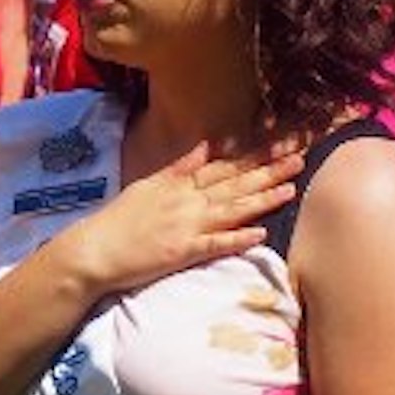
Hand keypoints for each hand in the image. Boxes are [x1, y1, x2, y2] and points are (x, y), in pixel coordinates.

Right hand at [57, 140, 305, 297]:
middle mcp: (187, 201)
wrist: (94, 250)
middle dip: (269, 170)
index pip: (225, 166)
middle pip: (235, 184)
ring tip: (290, 189)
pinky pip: (215, 245)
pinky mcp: (182, 252)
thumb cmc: (119, 220)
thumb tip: (204, 146)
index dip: (255, 154)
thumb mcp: (148, 185)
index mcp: (180, 184)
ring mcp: (186, 226)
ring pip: (232, 210)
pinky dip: (237, 239)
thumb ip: (179, 167)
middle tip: (299, 157)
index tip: (281, 142)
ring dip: (262, 199)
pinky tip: (261, 233)